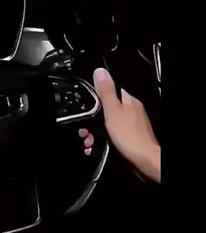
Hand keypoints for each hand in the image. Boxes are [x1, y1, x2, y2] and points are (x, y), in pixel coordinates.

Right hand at [93, 68, 159, 182]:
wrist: (144, 160)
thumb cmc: (131, 137)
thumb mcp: (112, 111)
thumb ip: (105, 91)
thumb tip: (99, 71)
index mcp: (128, 100)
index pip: (109, 91)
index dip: (95, 99)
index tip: (88, 109)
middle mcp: (132, 110)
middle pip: (108, 109)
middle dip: (95, 120)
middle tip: (88, 129)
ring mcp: (133, 124)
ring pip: (109, 123)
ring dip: (98, 131)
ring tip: (93, 140)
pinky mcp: (131, 137)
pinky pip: (114, 134)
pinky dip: (106, 139)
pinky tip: (102, 145)